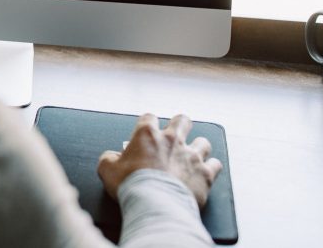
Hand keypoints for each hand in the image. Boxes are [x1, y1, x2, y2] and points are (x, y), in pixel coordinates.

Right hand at [98, 113, 222, 206]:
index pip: (149, 117)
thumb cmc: (131, 185)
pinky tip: (206, 172)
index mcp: (147, 135)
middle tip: (176, 133)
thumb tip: (111, 158)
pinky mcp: (205, 174)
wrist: (155, 204)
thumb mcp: (107, 169)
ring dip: (198, 147)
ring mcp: (191, 156)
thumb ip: (109, 158)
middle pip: (182, 120)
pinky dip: (211, 168)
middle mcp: (172, 140)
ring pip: (203, 141)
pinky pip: (216, 164)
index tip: (146, 132)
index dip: (147, 123)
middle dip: (180, 124)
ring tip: (192, 155)